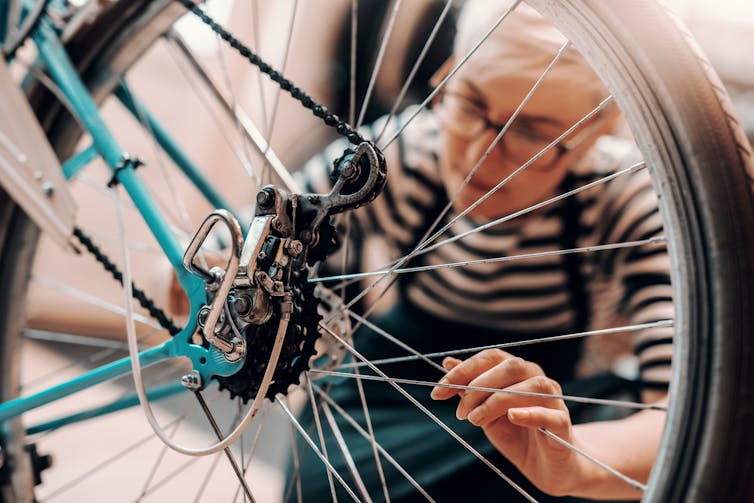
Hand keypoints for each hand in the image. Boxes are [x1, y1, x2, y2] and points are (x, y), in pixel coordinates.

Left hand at [430, 349, 588, 496]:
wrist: (547, 468)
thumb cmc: (516, 436)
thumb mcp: (486, 413)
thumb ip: (470, 389)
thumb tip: (448, 362)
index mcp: (518, 372)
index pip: (491, 357)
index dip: (464, 370)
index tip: (438, 391)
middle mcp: (537, 379)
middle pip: (511, 366)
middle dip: (478, 386)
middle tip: (460, 413)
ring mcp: (553, 400)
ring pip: (531, 386)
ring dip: (497, 400)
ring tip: (475, 420)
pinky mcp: (562, 425)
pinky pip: (550, 413)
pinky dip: (530, 413)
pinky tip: (512, 417)